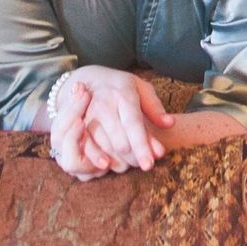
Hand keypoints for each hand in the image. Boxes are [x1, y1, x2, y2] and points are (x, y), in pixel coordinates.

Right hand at [48, 67, 178, 178]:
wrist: (87, 80)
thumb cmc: (120, 87)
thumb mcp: (141, 89)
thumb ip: (155, 108)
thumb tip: (170, 124)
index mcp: (123, 95)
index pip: (134, 124)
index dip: (142, 146)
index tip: (150, 165)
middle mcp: (103, 106)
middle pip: (120, 142)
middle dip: (134, 158)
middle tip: (144, 163)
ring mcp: (87, 118)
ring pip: (105, 150)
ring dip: (120, 162)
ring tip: (130, 163)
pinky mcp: (76, 128)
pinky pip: (88, 152)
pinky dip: (100, 162)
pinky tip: (110, 164)